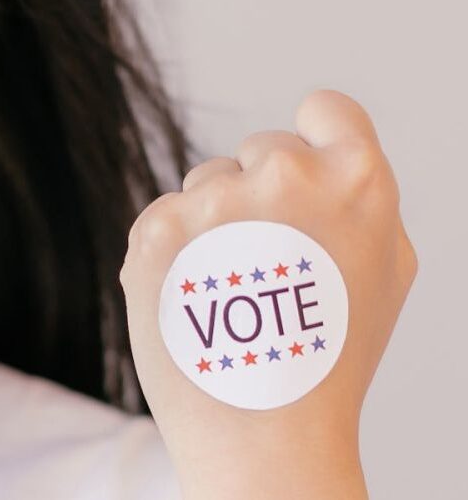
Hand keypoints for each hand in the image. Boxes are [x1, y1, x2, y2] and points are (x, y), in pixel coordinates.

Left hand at [120, 90, 416, 498]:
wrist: (265, 434)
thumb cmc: (330, 356)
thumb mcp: (384, 270)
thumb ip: (363, 203)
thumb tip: (330, 169)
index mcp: (356, 179)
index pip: (327, 108)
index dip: (316, 131)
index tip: (304, 163)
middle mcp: (286, 176)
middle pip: (261, 148)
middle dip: (264, 192)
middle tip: (269, 260)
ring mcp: (215, 200)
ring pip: (208, 180)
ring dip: (218, 220)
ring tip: (233, 287)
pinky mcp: (157, 229)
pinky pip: (167, 214)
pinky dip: (177, 247)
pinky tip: (195, 295)